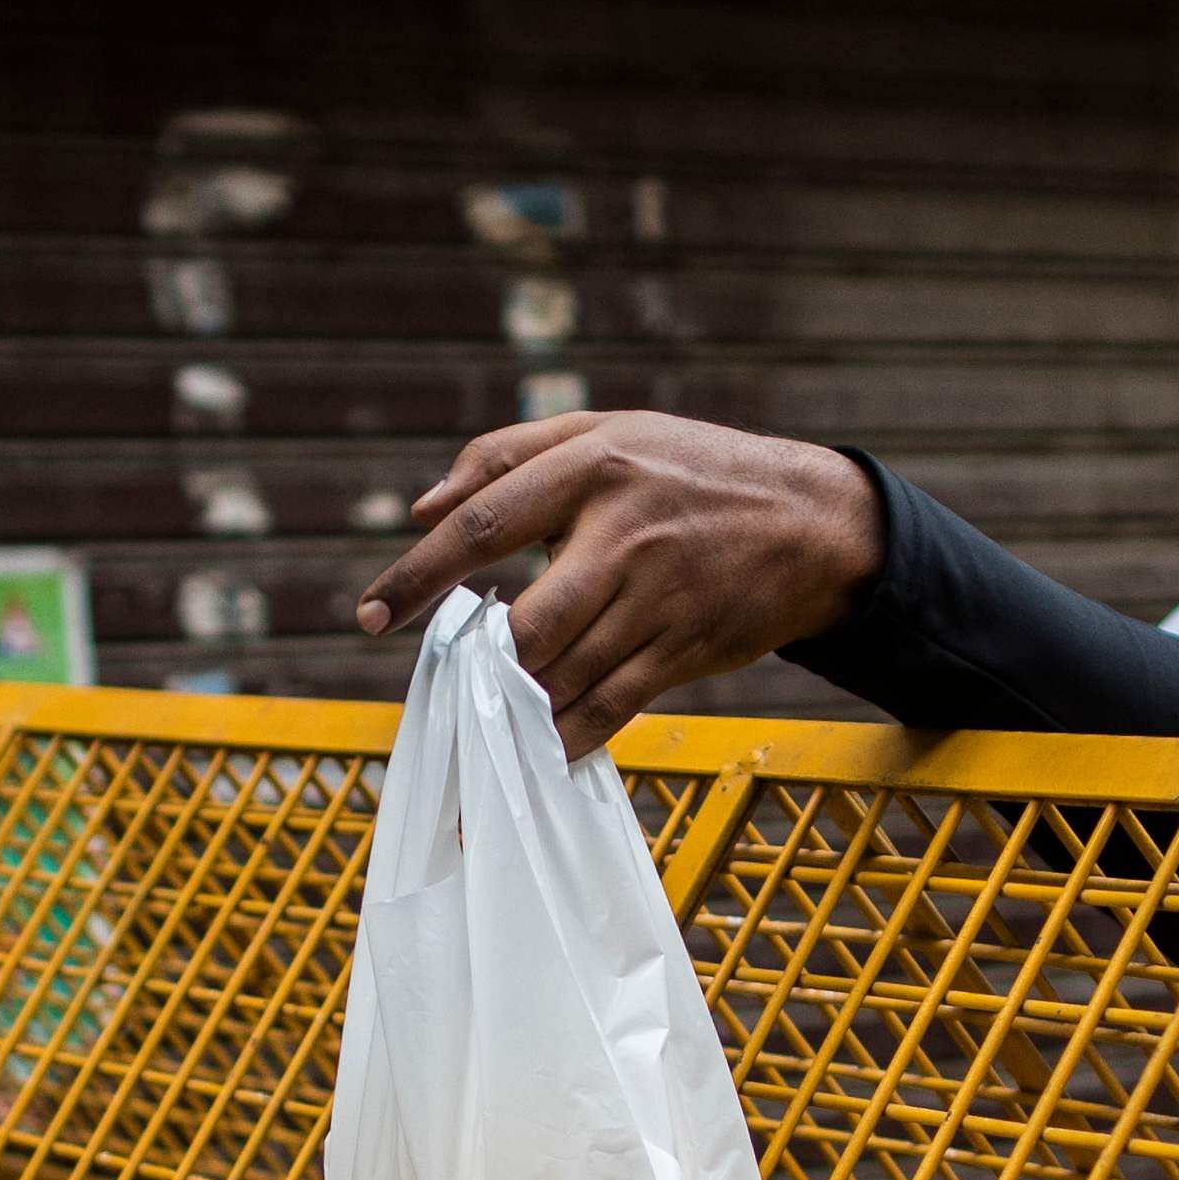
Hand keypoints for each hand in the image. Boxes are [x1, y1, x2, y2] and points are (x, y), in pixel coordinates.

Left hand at [347, 411, 882, 757]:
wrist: (811, 520)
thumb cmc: (688, 471)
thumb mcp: (608, 431)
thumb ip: (506, 456)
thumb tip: (422, 507)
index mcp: (593, 466)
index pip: (484, 521)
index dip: (417, 574)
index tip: (367, 615)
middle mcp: (625, 532)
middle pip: (527, 623)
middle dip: (485, 665)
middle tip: (460, 680)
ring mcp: (659, 596)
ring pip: (565, 673)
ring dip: (520, 706)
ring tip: (492, 718)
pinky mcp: (685, 646)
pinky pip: (612, 706)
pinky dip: (568, 735)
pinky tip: (540, 748)